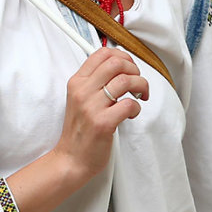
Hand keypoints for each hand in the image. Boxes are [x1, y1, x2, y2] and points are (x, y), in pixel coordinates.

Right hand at [54, 47, 148, 182]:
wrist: (71, 158)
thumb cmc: (80, 129)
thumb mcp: (79, 98)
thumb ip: (94, 81)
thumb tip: (119, 65)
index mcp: (77, 82)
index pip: (102, 53)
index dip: (122, 56)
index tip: (129, 67)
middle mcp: (82, 91)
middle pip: (116, 63)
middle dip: (134, 69)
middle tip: (137, 82)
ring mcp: (91, 107)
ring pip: (126, 80)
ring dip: (141, 86)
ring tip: (140, 96)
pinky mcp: (103, 123)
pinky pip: (129, 104)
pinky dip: (137, 107)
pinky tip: (132, 113)